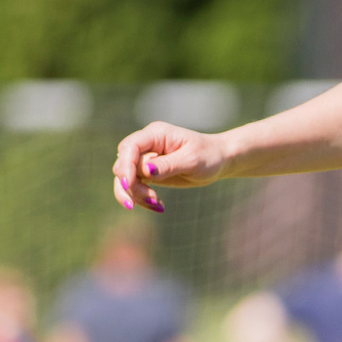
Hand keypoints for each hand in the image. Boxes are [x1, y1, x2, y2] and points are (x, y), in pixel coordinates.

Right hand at [107, 123, 228, 209]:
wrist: (218, 160)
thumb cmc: (209, 155)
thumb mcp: (192, 160)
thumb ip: (168, 165)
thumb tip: (145, 170)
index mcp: (156, 134)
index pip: (130, 147)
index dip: (126, 165)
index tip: (130, 184)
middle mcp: (147, 145)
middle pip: (123, 164)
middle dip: (132, 184)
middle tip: (154, 198)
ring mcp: (145, 159)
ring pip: (124, 178)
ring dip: (135, 194)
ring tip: (157, 204)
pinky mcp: (147, 173)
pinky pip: (133, 186)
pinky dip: (140, 198)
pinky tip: (159, 206)